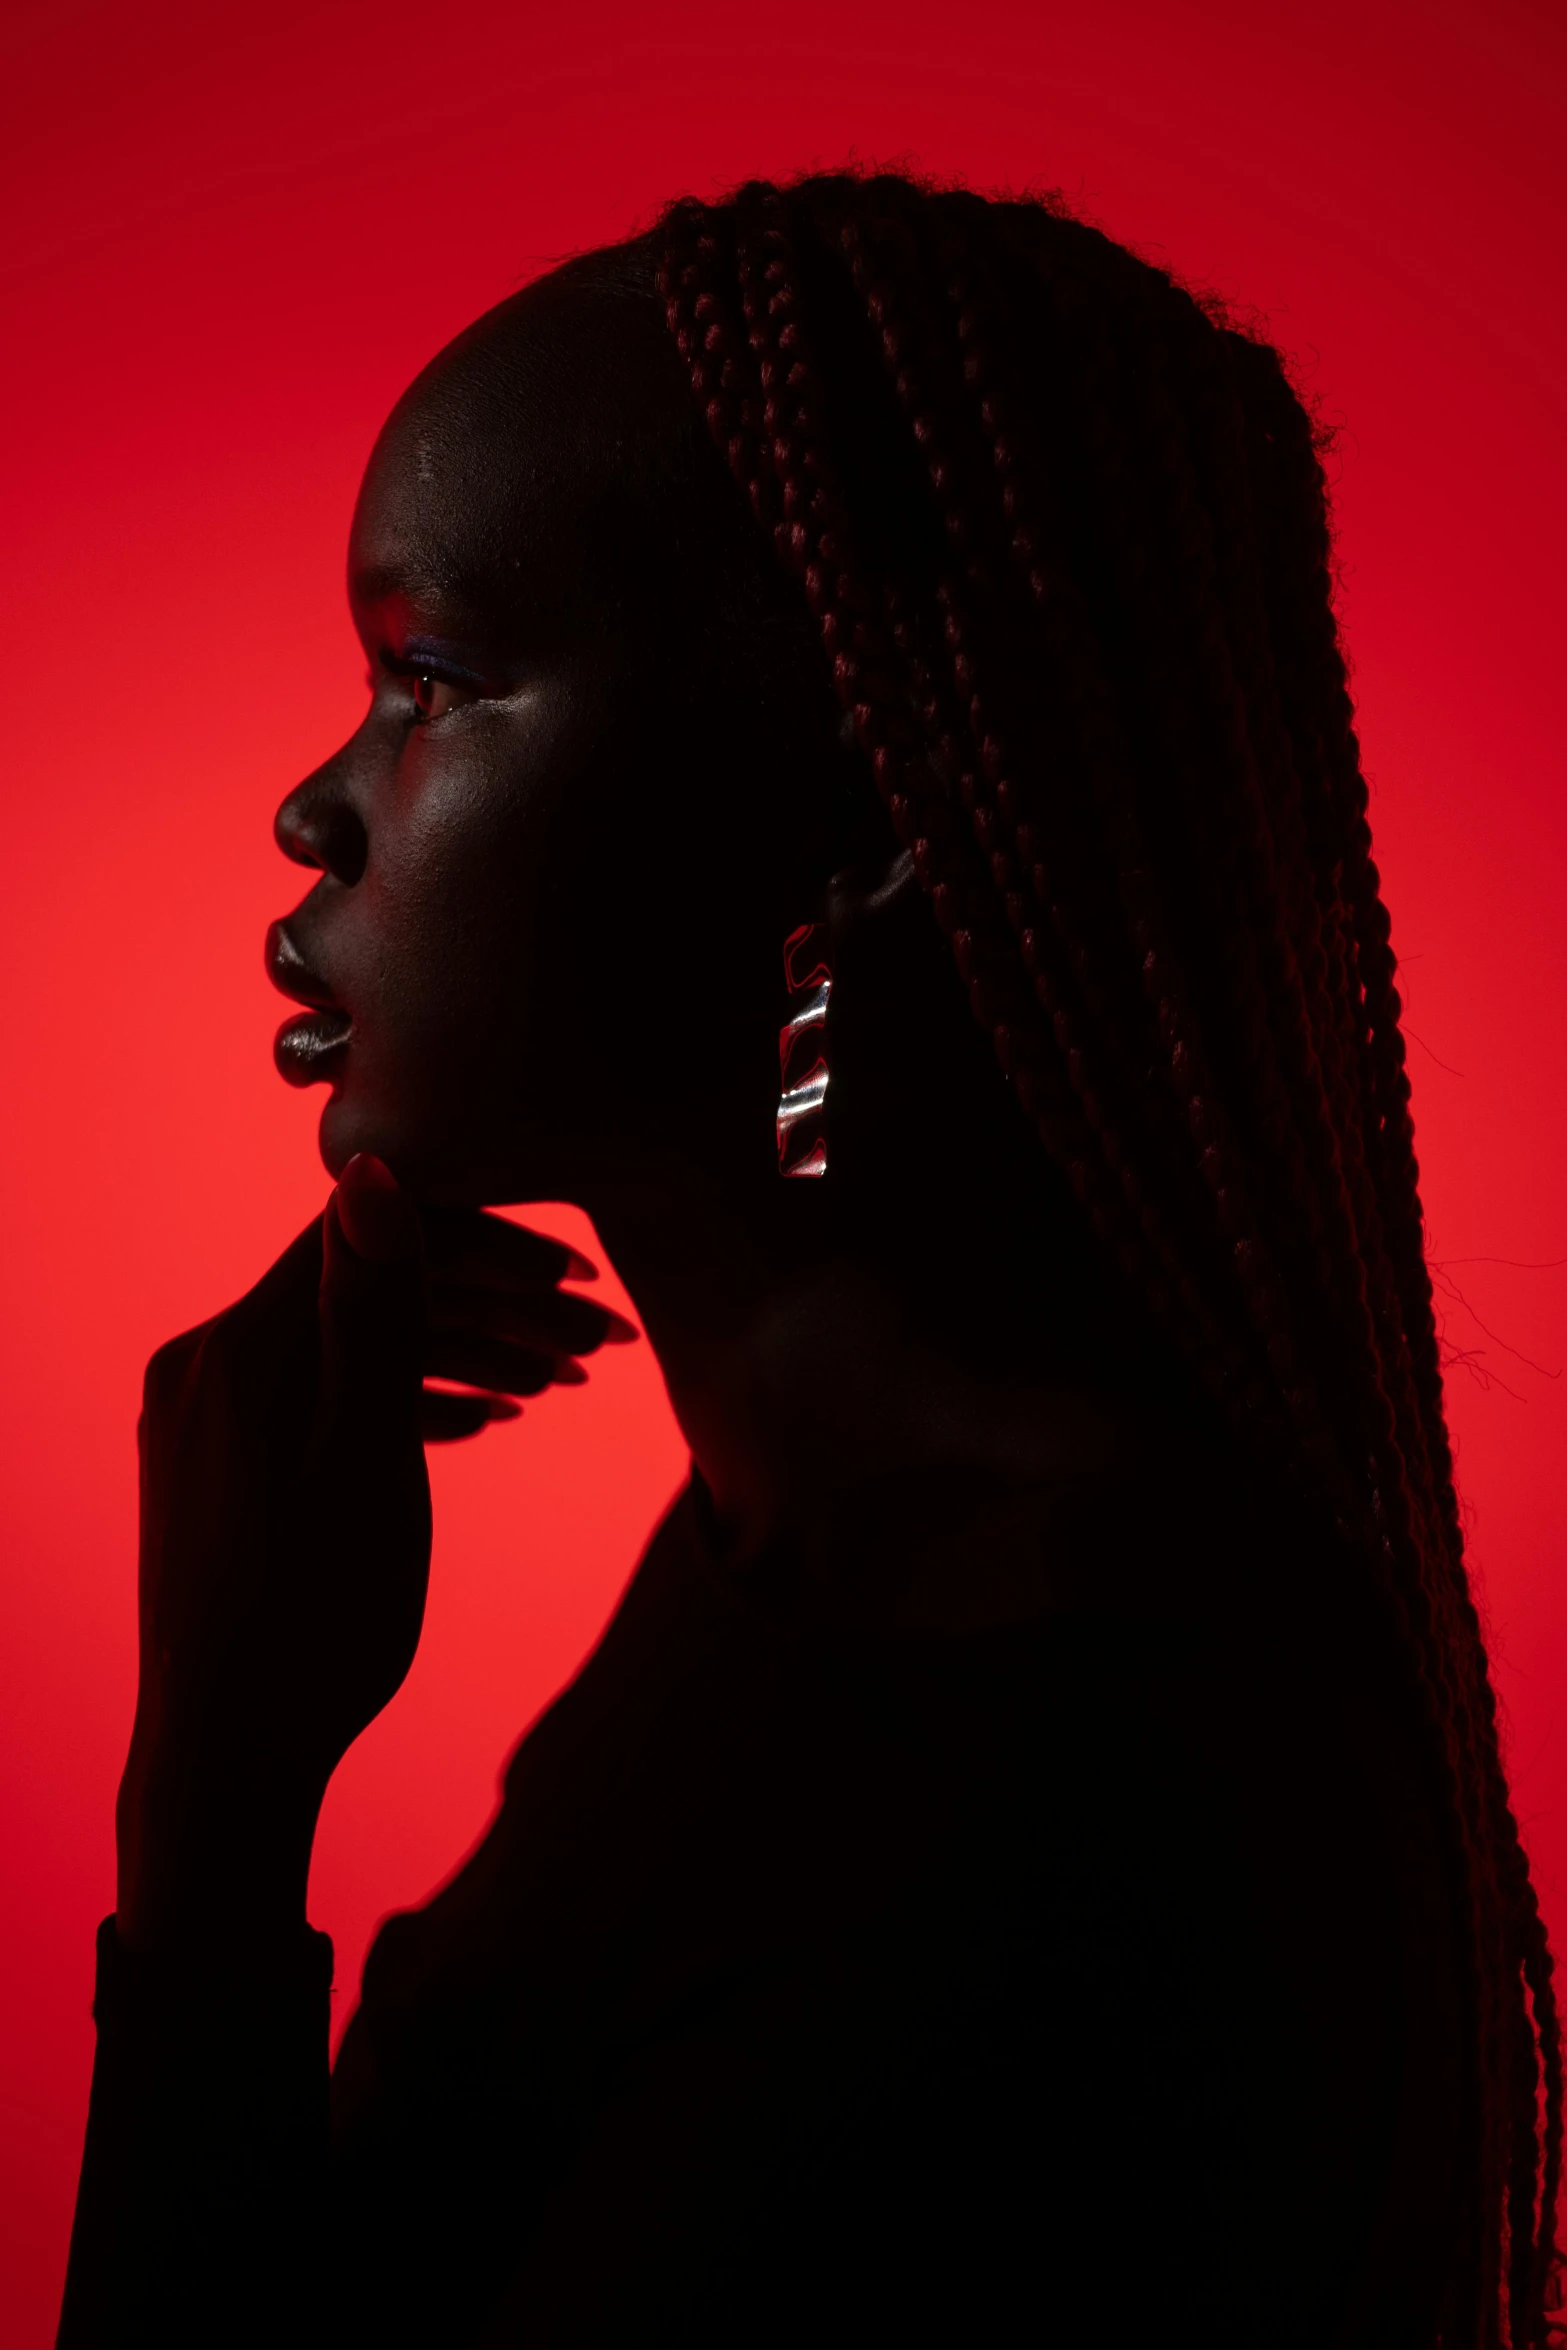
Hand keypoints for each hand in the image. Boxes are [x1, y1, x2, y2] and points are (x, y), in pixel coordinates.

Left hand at [117, 1155, 632, 1947]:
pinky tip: (485, 1424)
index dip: (485, 1251)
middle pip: (369, 1297)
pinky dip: (407, 1405)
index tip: (580, 1283)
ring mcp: (218, 1421)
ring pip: (357, 1354)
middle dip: (492, 1313)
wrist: (233, 1757)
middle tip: (601, 1346)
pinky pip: (329, 1407)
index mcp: (237, 1350)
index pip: (369, 1244)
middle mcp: (212, 1367)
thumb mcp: (363, 1450)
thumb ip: (370, 1308)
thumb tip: (376, 1169)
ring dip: (462, 1359)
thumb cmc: (310, 1614)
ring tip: (560, 1389)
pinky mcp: (233, 1470)